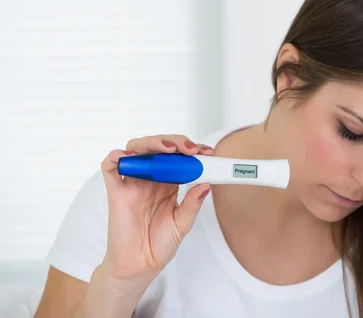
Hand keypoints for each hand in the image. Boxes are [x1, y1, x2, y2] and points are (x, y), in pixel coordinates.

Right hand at [100, 135, 212, 281]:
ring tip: (168, 148)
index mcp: (168, 183)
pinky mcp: (116, 192)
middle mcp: (150, 179)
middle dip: (175, 142)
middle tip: (190, 148)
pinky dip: (115, 158)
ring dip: (152, 143)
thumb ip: (192, 203)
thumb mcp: (183, 223)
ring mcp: (133, 183)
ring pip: (136, 151)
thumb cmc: (160, 243)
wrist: (140, 265)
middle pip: (158, 148)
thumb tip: (207, 184)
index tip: (207, 152)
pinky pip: (110, 169)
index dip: (191, 150)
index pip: (178, 157)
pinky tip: (127, 156)